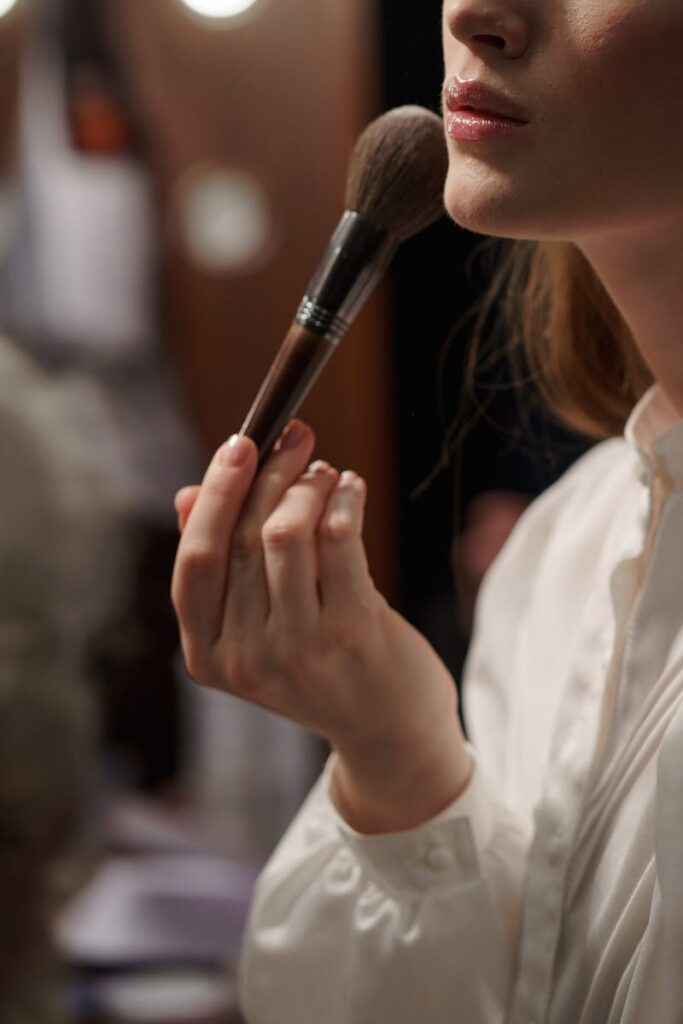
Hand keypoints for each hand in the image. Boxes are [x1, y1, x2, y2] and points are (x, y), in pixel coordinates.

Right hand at [171, 421, 471, 832]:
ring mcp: (300, 648)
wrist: (389, 732)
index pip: (195, 562)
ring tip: (327, 473)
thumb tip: (186, 496)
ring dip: (310, 485)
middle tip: (295, 438)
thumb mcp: (258, 629)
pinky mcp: (353, 632)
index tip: (239, 444)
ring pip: (287, 531)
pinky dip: (344, 499)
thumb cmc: (320, 667)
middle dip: (270, 472)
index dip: (215, 496)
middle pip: (243, 537)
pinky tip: (351, 489)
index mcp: (210, 656)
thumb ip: (221, 568)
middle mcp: (248, 657)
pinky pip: (338, 538)